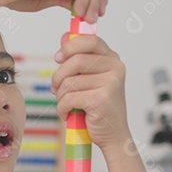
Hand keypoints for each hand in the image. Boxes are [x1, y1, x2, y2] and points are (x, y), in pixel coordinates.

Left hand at [51, 34, 130, 150]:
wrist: (113, 135)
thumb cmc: (99, 108)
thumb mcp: (89, 80)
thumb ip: (79, 58)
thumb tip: (65, 36)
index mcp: (113, 60)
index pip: (90, 40)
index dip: (70, 47)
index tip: (58, 58)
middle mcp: (115, 68)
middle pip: (75, 61)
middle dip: (58, 76)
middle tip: (56, 89)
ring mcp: (111, 83)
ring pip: (69, 81)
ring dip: (60, 96)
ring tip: (66, 104)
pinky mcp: (102, 99)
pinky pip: (69, 98)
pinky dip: (62, 108)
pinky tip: (68, 113)